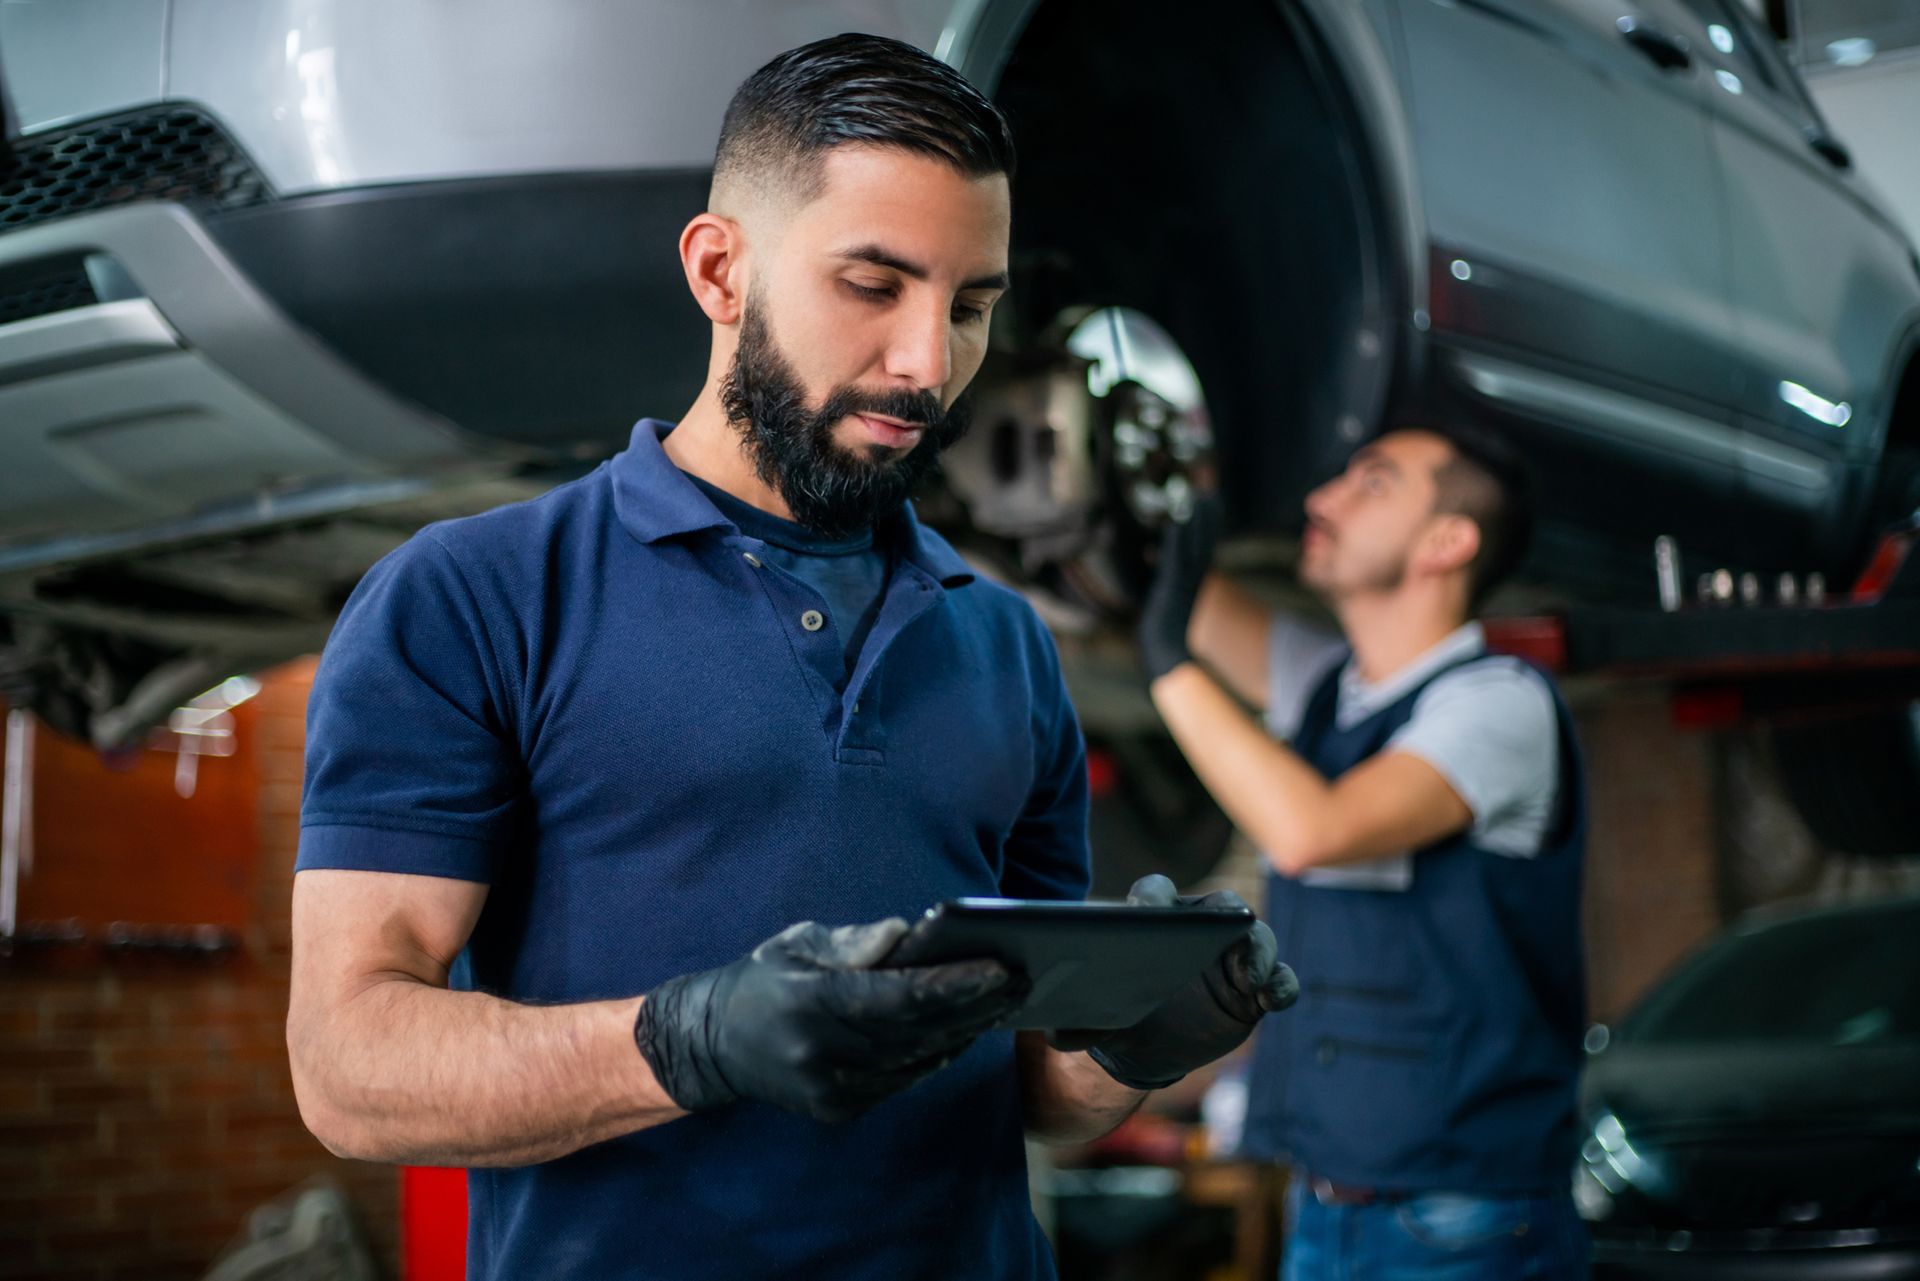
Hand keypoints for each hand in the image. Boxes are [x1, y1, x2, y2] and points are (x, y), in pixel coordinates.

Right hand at [635, 918, 1022, 1122]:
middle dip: (975, 1006)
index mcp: (811, 1005)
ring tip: (1005, 1001)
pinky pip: (903, 1080)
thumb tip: (909, 934)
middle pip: (919, 1032)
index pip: (900, 998)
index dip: (956, 984)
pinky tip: (965, 1030)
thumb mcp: (800, 943)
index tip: (999, 967)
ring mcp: (831, 1090)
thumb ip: (856, 942)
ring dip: (965, 1031)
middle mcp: (823, 1055)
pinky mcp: (838, 1110)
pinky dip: (937, 1054)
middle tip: (1021, 980)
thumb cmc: (764, 980)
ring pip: (918, 1061)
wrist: (712, 1045)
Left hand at [1052, 874, 1297, 1089]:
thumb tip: (1057, 1035)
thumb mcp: (1097, 1016)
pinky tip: (1273, 1002)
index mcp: (1155, 920)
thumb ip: (1079, 1021)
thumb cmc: (1119, 1011)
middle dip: (1228, 917)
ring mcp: (1232, 956)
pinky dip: (1282, 985)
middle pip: (1221, 906)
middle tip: (1231, 934)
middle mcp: (1199, 928)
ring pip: (1258, 938)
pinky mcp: (1255, 988)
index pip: (1157, 893)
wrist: (1148, 1044)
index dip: (1154, 898)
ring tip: (1255, 980)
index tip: (1149, 912)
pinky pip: (1280, 979)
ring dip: (1261, 953)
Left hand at [1137, 495, 1223, 681]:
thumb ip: (1161, 577)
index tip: (1210, 501)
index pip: (1204, 546)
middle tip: (1210, 493)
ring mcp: (1185, 581)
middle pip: (1206, 541)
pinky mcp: (1172, 586)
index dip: (1209, 524)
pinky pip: (1177, 557)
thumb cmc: (1161, 626)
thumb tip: (1150, 558)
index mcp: (1192, 578)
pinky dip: (1178, 538)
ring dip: (1198, 521)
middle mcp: (1193, 577)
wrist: (1164, 651)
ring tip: (1199, 496)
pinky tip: (1177, 520)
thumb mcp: (1162, 596)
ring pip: (1195, 546)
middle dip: (1209, 517)